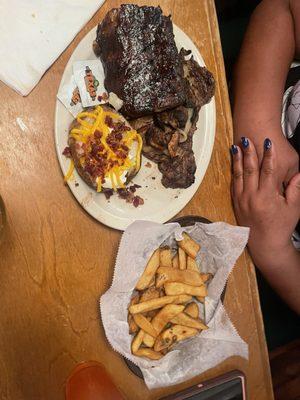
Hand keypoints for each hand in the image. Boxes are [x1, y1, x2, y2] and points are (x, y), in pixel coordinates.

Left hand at [231, 137, 299, 267]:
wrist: (265, 245)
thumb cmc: (281, 227)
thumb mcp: (293, 208)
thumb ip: (296, 189)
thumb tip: (299, 173)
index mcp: (267, 197)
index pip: (268, 171)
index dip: (269, 155)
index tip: (268, 142)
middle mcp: (252, 196)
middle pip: (249, 169)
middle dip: (249, 152)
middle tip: (247, 137)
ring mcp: (241, 200)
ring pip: (238, 175)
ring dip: (237, 159)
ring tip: (236, 145)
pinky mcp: (236, 203)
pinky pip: (233, 184)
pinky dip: (233, 171)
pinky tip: (233, 162)